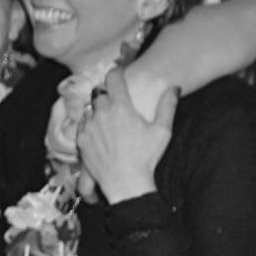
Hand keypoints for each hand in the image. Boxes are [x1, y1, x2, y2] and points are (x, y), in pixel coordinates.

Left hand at [77, 68, 176, 205]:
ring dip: (98, 108)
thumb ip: (167, 105)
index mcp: (121, 108)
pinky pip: (82, 124)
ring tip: (109, 117)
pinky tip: (100, 130)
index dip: (116, 72)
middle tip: (117, 99)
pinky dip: (89, 123)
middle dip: (107, 93)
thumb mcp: (162, 131)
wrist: (125, 183)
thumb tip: (173, 87)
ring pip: (90, 108)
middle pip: (100, 92)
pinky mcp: (81, 140)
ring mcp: (89, 127)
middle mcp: (101, 114)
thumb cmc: (145, 158)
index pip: (113, 78)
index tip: (120, 73)